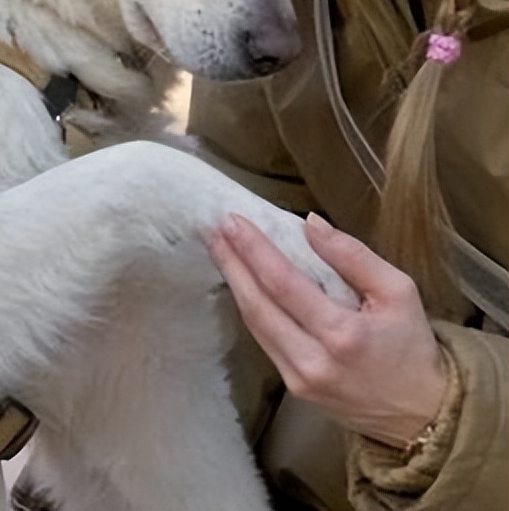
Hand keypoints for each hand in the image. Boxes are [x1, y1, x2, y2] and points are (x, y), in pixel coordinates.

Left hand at [205, 211, 447, 447]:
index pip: (283, 283)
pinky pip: (265, 340)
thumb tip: (310, 224)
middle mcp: (313, 360)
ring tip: (220, 248)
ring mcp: (300, 379)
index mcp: (342, 334)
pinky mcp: (295, 389)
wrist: (422, 415)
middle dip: (232, 263)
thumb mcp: (398, 291)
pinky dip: (251, 307)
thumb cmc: (412, 345)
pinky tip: (242, 282)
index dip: (253, 250)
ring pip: (255, 324)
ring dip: (234, 283)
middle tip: (213, 228)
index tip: (233, 220)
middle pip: (257, 305)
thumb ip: (353, 256)